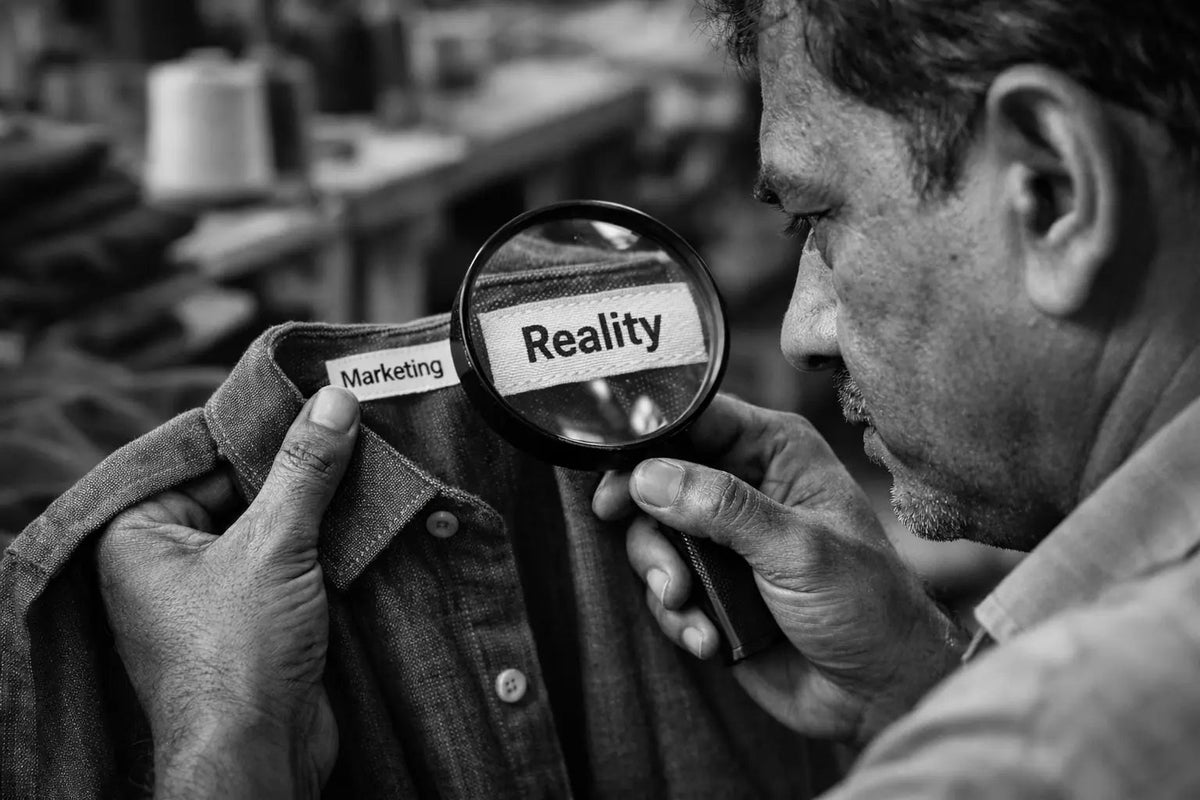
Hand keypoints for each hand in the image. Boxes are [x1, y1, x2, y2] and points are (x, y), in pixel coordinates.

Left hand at [96, 387, 360, 798]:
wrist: (258, 754)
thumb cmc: (234, 655)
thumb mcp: (272, 543)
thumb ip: (304, 469)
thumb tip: (333, 401)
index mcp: (139, 535)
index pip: (201, 455)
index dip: (258, 426)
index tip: (312, 394)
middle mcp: (168, 560)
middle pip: (239, 487)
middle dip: (295, 466)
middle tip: (349, 420)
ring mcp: (214, 591)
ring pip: (272, 523)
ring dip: (318, 503)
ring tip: (366, 458)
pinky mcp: (258, 617)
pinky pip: (292, 559)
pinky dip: (326, 540)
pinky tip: (365, 512)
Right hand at [593, 395, 967, 745]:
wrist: (877, 693)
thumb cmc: (865, 606)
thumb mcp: (797, 549)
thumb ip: (722, 508)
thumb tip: (649, 476)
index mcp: (776, 452)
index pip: (698, 420)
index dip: (651, 439)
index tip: (617, 474)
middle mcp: (747, 486)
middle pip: (660, 478)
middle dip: (648, 522)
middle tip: (643, 546)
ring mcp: (726, 539)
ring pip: (654, 535)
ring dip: (662, 574)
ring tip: (686, 604)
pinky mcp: (713, 587)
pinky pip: (665, 586)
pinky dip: (677, 614)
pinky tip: (707, 638)